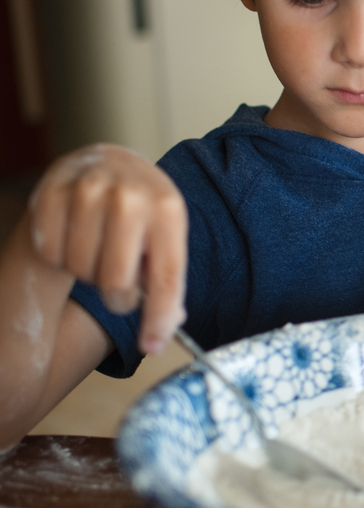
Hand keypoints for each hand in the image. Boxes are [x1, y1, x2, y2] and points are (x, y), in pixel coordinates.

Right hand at [27, 144, 186, 352]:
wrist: (107, 160)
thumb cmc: (142, 212)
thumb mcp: (166, 236)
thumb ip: (166, 282)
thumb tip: (158, 335)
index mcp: (169, 210)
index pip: (166, 278)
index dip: (158, 319)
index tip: (151, 347)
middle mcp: (130, 196)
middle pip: (116, 282)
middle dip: (118, 299)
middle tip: (119, 287)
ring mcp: (88, 189)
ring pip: (81, 270)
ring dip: (88, 274)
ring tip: (99, 252)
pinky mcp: (50, 190)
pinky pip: (50, 253)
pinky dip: (60, 258)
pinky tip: (74, 238)